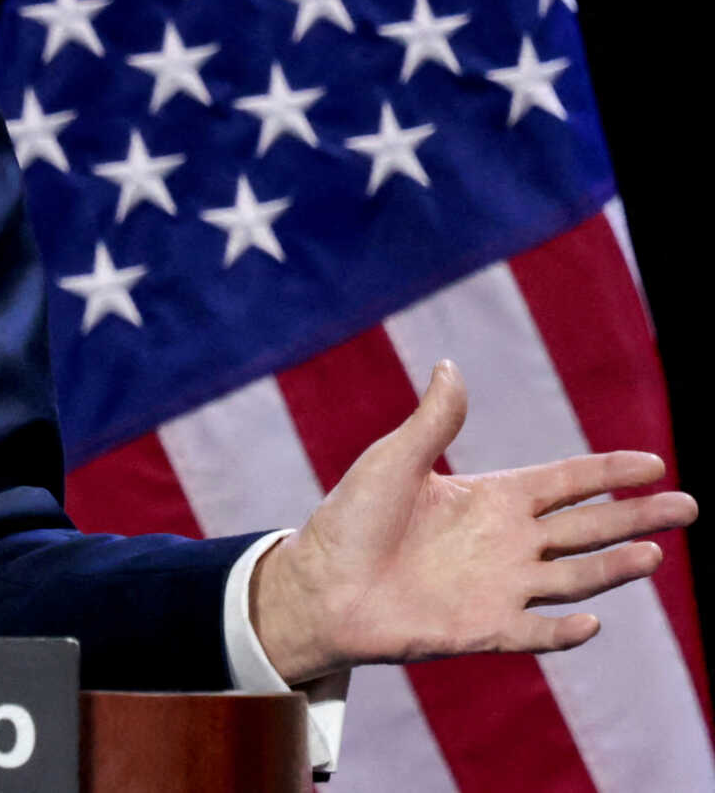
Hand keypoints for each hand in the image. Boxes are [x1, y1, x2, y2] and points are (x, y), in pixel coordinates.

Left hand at [251, 359, 698, 684]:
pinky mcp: (483, 629)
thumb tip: (451, 366)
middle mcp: (507, 543)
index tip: (655, 463)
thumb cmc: (350, 520)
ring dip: (613, 568)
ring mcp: (500, 587)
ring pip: (574, 577)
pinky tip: (591, 621)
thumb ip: (432, 422)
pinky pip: (534, 631)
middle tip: (688, 506)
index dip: (608, 473)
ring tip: (654, 553)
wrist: (319, 585)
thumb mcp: (392, 461)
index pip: (566, 482)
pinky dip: (563, 630)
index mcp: (491, 499)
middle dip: (637, 517)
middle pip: (587, 527)